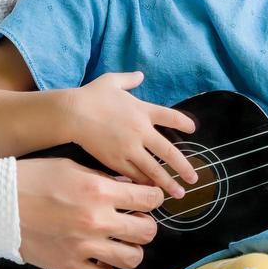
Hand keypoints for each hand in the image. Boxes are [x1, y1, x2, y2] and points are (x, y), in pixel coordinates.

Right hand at [16, 156, 162, 268]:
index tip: (147, 198)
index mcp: (99, 191)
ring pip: (132, 259)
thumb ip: (103, 178)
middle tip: (134, 220)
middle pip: (147, 232)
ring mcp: (84, 247)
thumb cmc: (32, 178)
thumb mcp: (71, 166)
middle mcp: (96, 221)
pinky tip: (99, 258)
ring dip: (131, 250)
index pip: (149, 199)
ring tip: (120, 241)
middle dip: (146, 225)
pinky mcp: (69, 266)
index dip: (153, 198)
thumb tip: (127, 186)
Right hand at [63, 72, 198, 197]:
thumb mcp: (112, 81)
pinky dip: (144, 184)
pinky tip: (151, 191)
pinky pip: (134, 175)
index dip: (184, 123)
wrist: (73, 113)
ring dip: (167, 182)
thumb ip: (128, 79)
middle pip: (169, 152)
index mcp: (143, 110)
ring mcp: (130, 148)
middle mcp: (141, 131)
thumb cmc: (91, 95)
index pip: (171, 116)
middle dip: (183, 167)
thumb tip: (140, 74)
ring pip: (154, 170)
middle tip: (194, 178)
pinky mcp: (116, 160)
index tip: (193, 130)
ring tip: (178, 193)